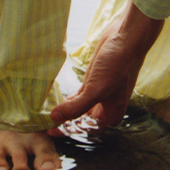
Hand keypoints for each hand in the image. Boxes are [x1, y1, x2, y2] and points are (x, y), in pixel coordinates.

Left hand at [50, 0, 163, 132]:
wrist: (127, 38)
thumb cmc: (117, 65)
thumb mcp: (96, 89)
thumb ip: (76, 107)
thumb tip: (55, 118)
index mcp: (110, 115)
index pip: (84, 128)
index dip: (66, 130)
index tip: (48, 131)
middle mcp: (105, 108)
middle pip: (81, 120)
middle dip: (64, 122)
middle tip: (43, 121)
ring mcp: (99, 94)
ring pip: (79, 108)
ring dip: (65, 111)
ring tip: (46, 113)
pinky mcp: (94, 81)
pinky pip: (79, 96)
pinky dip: (69, 99)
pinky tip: (58, 101)